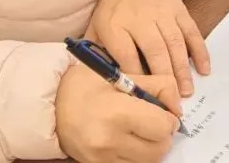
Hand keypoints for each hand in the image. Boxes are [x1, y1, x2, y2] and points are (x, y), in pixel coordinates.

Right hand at [56, 62, 180, 162]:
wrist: (50, 106)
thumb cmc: (86, 84)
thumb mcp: (122, 74)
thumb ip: (158, 86)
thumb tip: (178, 107)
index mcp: (117, 114)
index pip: (163, 127)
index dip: (169, 117)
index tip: (163, 110)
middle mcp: (109, 142)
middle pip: (159, 149)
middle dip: (163, 134)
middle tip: (154, 120)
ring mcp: (102, 160)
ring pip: (148, 162)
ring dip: (151, 147)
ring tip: (140, 130)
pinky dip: (137, 156)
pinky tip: (128, 140)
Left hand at [87, 0, 209, 96]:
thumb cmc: (115, 4)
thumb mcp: (97, 23)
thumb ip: (94, 50)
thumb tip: (92, 78)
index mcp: (116, 25)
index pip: (126, 54)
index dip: (135, 77)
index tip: (141, 97)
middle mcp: (141, 20)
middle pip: (154, 51)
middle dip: (164, 78)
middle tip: (171, 102)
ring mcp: (163, 14)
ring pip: (175, 44)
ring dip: (182, 69)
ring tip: (187, 91)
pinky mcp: (180, 10)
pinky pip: (192, 32)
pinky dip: (200, 51)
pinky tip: (204, 69)